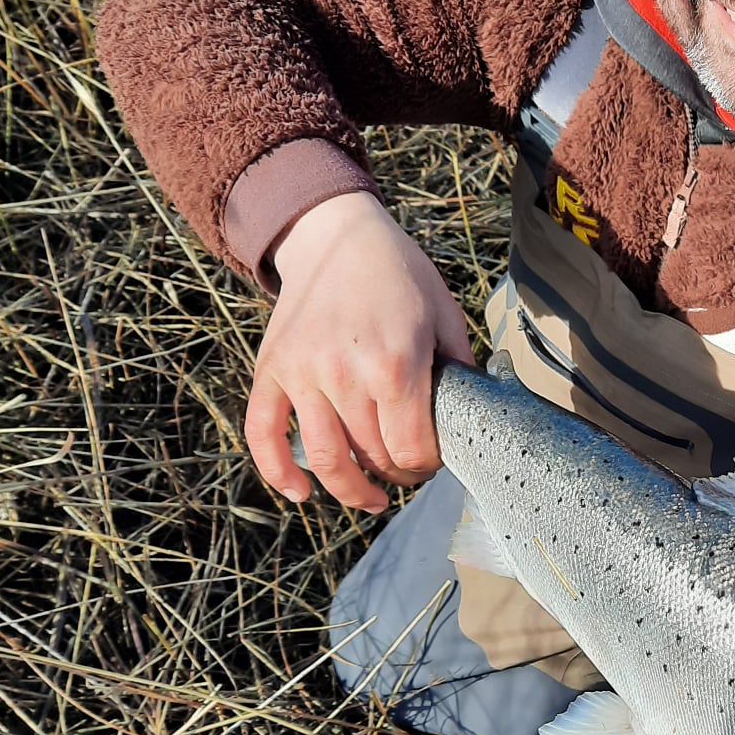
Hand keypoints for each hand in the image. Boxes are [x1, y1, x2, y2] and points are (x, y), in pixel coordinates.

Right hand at [245, 191, 473, 511]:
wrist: (336, 235)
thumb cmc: (399, 275)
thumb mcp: (444, 315)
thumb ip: (458, 369)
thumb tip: (471, 416)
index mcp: (395, 365)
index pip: (411, 451)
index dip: (426, 467)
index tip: (432, 460)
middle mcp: (345, 375)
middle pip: (373, 457)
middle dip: (397, 474)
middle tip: (408, 470)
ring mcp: (303, 373)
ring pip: (324, 458)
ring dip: (349, 491)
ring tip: (371, 500)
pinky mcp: (272, 369)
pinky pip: (263, 432)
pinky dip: (277, 470)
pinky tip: (300, 493)